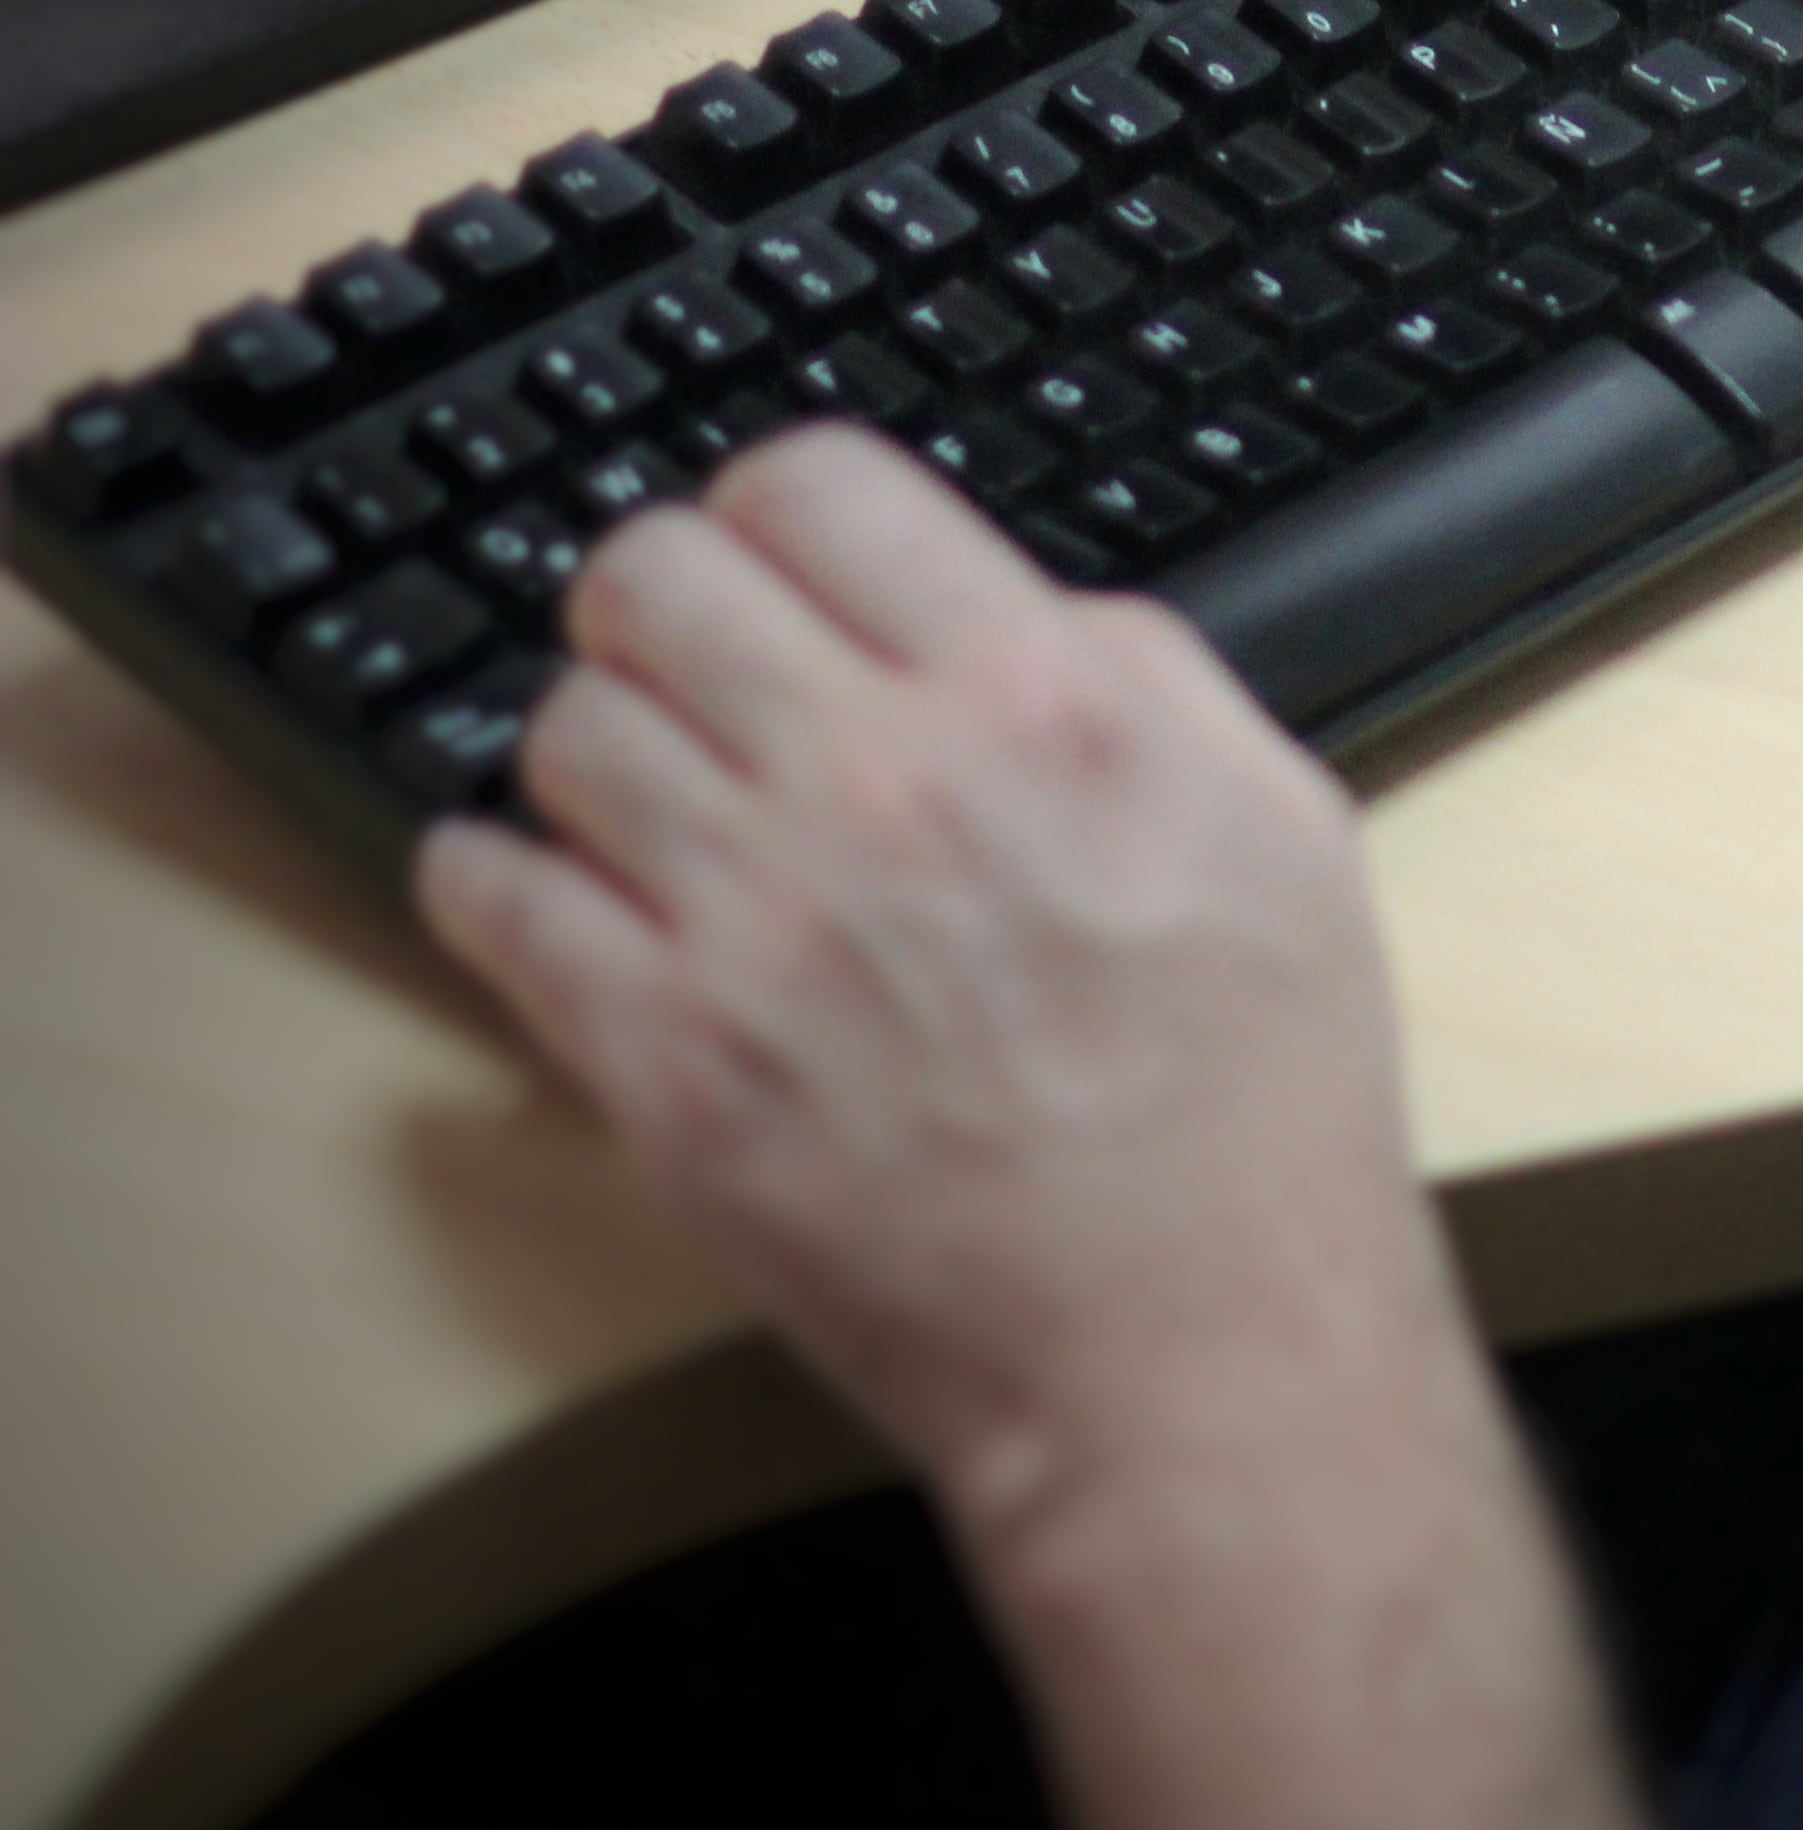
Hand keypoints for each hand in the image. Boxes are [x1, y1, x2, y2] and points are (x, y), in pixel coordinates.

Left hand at [420, 427, 1650, 1829]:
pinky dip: (501, 880)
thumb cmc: (1258, 1106)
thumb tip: (1009, 611)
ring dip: (597, 748)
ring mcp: (757, 924)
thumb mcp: (1283, 820)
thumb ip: (1144, 677)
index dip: (776, 505)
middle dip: (661, 603)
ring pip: (563, 730)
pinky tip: (559, 898)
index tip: (772, 552)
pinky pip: (491, 901)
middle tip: (688, 663)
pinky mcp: (663, 1065)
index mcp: (1047, 701)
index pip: (815, 486)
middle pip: (650, 577)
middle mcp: (885, 782)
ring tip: (650, 804)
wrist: (1196, 1344)